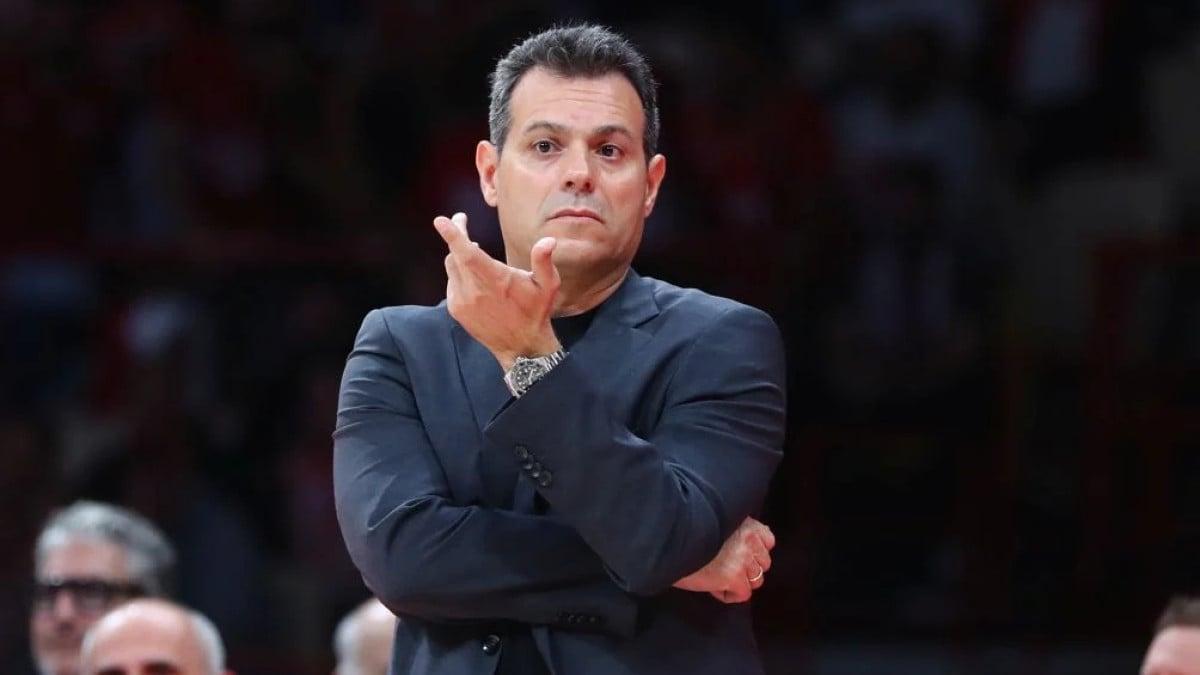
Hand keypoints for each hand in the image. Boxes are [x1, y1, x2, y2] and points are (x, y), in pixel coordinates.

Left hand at [433, 212, 561, 369]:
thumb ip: (544, 260)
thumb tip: (548, 241)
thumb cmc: (536, 311)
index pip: (467, 253)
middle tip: (461, 221)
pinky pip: (451, 282)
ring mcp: (462, 301)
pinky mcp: (456, 310)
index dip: (453, 235)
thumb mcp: (548, 285)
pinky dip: (458, 273)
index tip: (441, 221)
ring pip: (451, 266)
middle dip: (456, 235)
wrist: (522, 346)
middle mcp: (474, 290)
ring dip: (459, 254)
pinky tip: (473, 276)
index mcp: (495, 280)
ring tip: (473, 250)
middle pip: (455, 254)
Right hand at [672, 517, 774, 603]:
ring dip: (739, 582)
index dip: (754, 551)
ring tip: (718, 579)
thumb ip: (731, 530)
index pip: (768, 540)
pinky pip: (742, 594)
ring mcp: (743, 559)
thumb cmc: (685, 532)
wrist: (669, 541)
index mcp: (745, 523)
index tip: (739, 555)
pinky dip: (728, 594)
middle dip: (747, 569)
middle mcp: (749, 539)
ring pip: (756, 580)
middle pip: (763, 563)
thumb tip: (740, 549)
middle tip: (726, 569)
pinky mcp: (734, 577)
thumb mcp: (713, 522)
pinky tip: (712, 587)